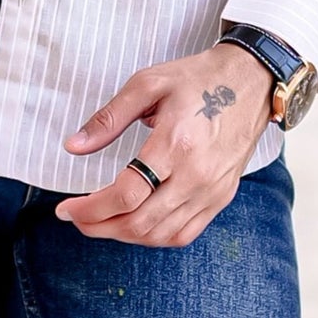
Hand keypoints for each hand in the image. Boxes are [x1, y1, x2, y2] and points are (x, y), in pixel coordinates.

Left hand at [55, 43, 273, 248]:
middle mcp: (196, 174)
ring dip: (123, 235)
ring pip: (160, 234)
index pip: (127, 194)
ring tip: (99, 223)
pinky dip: (153, 238)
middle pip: (140, 222)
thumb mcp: (147, 84)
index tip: (66, 209)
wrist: (251, 82)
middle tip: (76, 219)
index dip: (90, 208)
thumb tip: (73, 146)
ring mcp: (211, 191)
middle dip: (99, 227)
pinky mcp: (220, 198)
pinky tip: (134, 226)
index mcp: (175, 144)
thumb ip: (108, 118)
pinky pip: (183, 234)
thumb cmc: (198, 79)